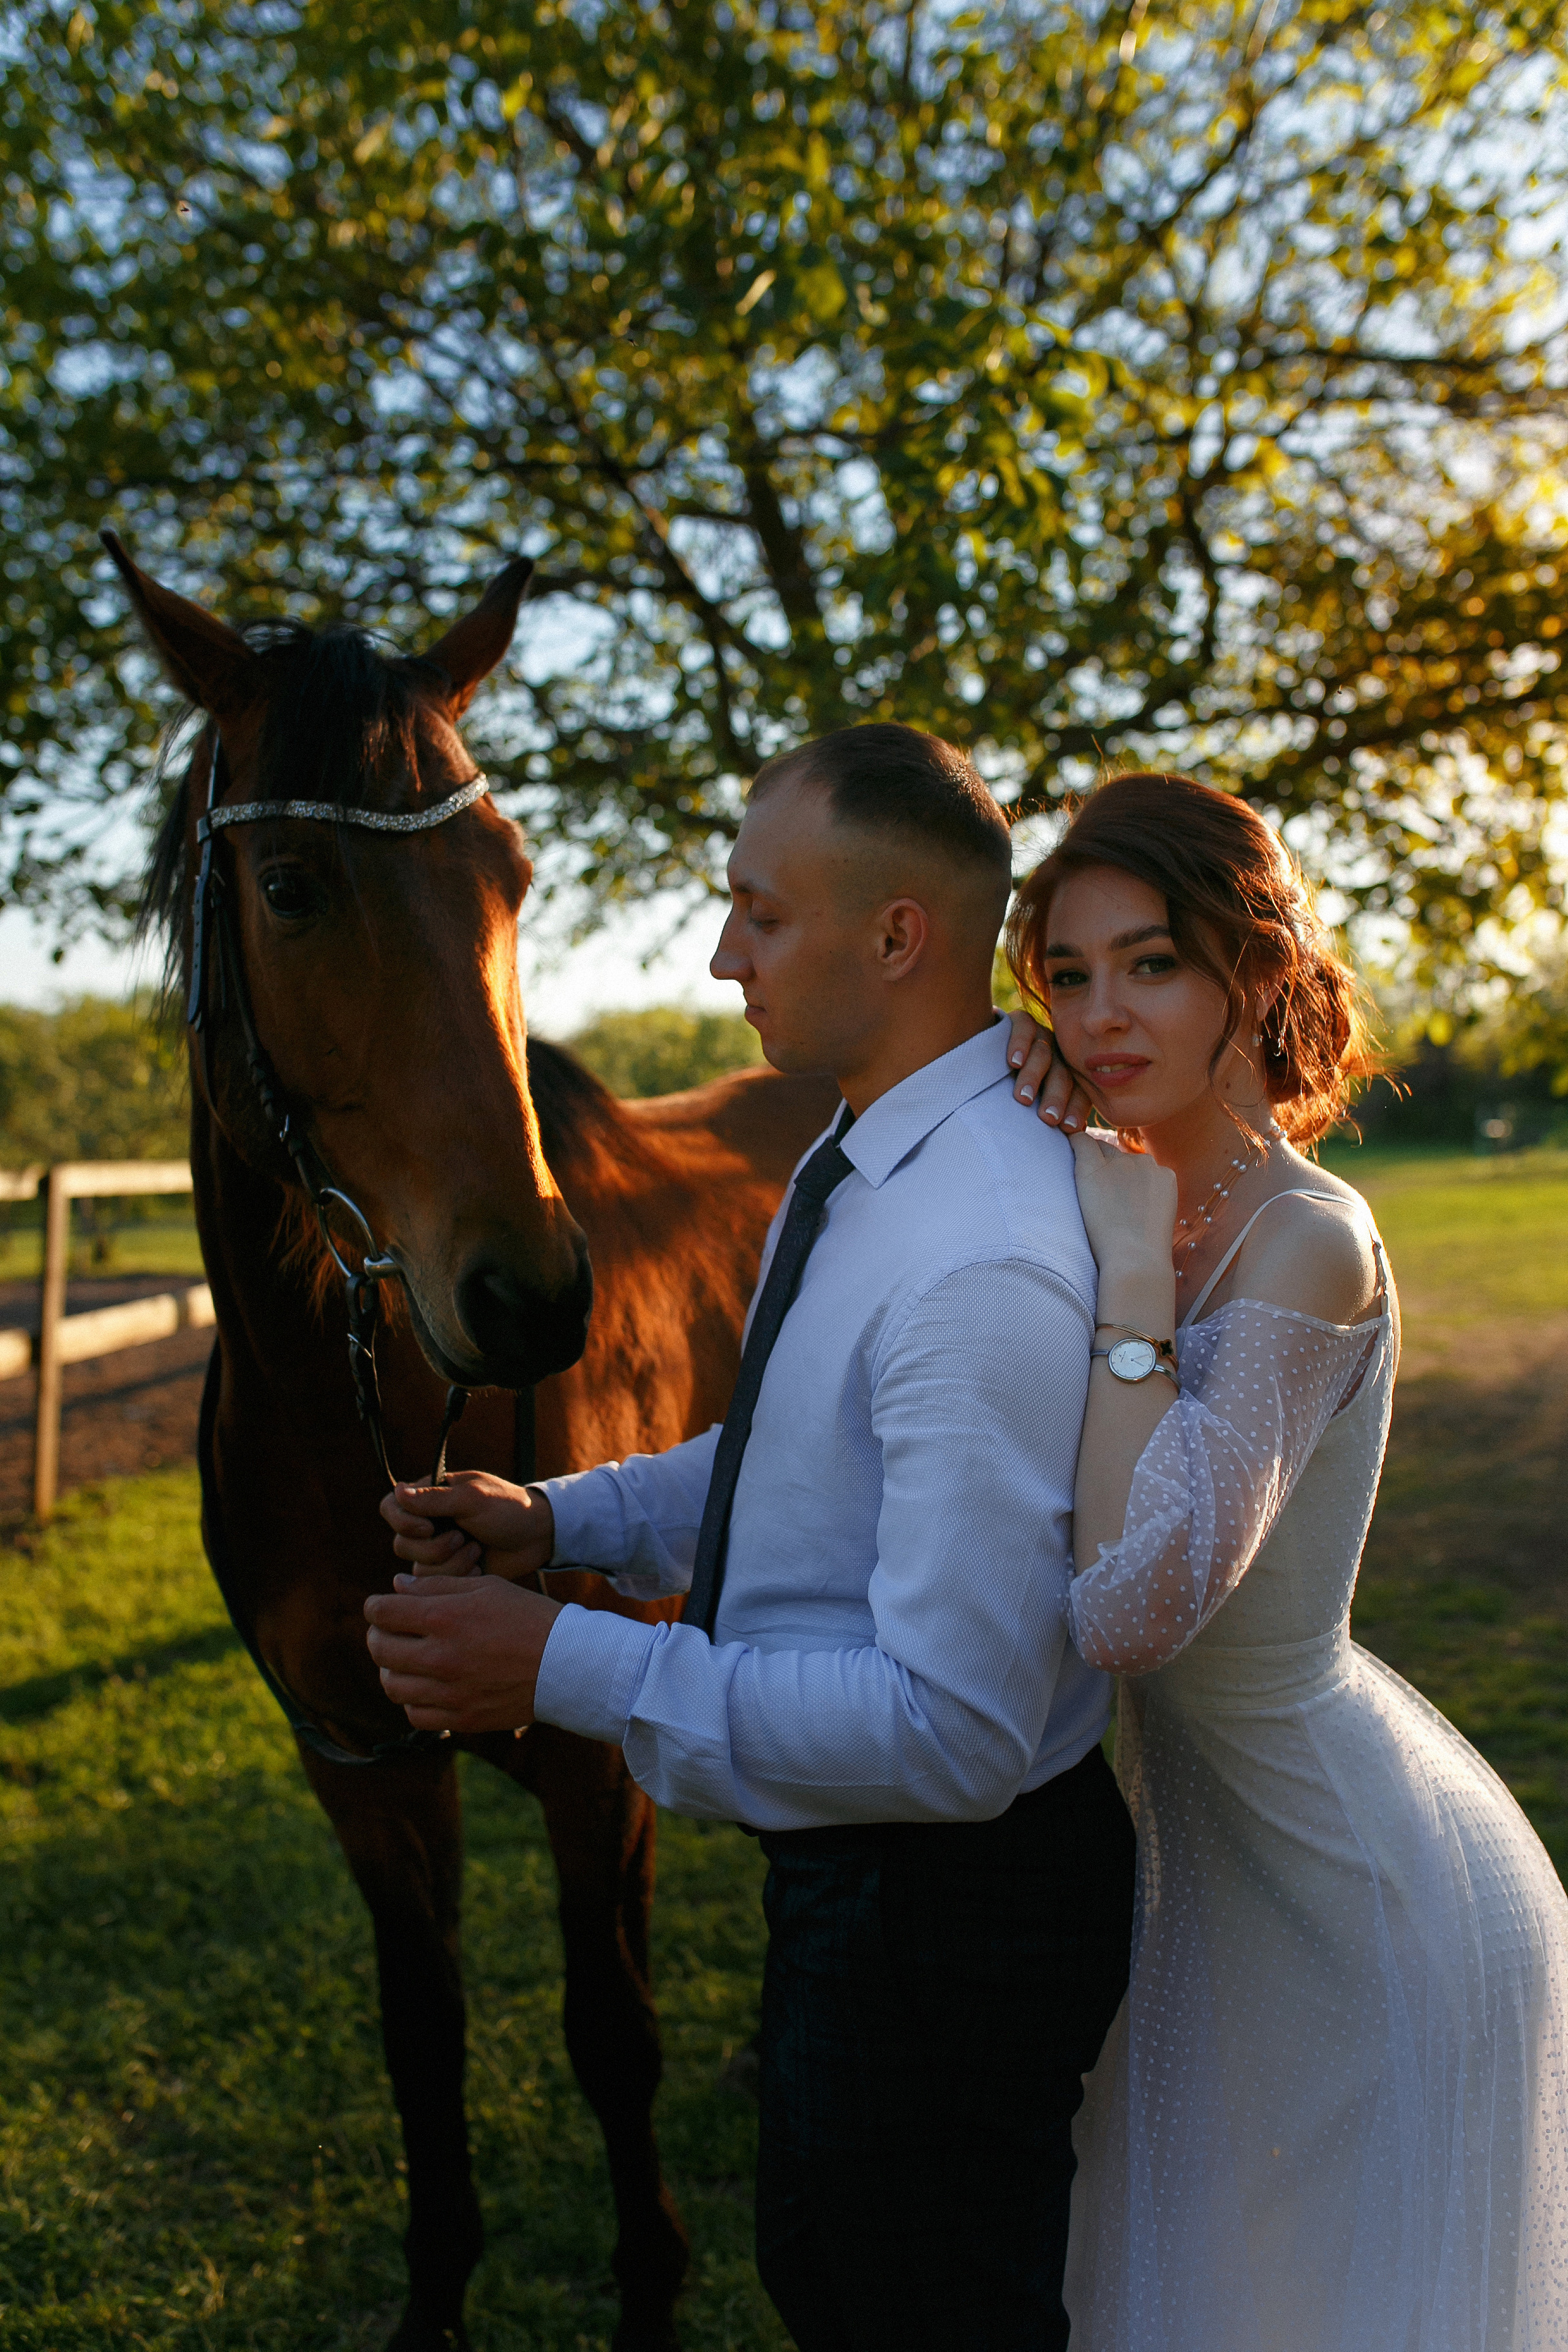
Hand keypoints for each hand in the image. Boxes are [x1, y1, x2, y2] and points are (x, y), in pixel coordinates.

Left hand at [364, 1573, 562, 1731]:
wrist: (567, 1662)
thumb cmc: (528, 1617)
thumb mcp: (486, 1587)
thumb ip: (437, 1586)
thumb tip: (396, 1587)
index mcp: (444, 1618)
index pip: (382, 1613)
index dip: (375, 1606)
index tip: (381, 1607)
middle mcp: (440, 1657)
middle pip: (380, 1650)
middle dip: (378, 1636)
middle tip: (389, 1631)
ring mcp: (449, 1692)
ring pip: (392, 1685)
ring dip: (392, 1669)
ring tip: (406, 1660)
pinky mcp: (461, 1718)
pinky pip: (415, 1714)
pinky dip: (413, 1700)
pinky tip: (426, 1686)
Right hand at [378, 1469, 555, 1582]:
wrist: (536, 1537)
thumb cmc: (507, 1508)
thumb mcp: (473, 1498)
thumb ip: (434, 1498)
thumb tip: (398, 1491)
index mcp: (430, 1496)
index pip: (390, 1506)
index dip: (403, 1522)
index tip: (430, 1526)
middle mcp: (427, 1523)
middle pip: (401, 1544)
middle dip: (434, 1547)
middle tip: (463, 1537)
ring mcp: (436, 1549)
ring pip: (417, 1569)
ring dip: (450, 1562)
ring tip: (475, 1549)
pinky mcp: (448, 1571)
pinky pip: (435, 1585)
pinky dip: (458, 1575)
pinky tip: (477, 1566)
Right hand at [1005, 1010, 1094, 1132]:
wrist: (985, 1053)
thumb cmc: (1009, 1091)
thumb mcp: (1032, 1105)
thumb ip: (1046, 1117)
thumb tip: (1067, 1140)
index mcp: (1067, 1076)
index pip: (1078, 1093)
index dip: (1074, 1109)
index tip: (1067, 1128)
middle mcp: (1057, 1055)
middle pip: (1062, 1075)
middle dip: (1056, 1097)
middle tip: (1047, 1118)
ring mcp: (1040, 1037)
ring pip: (1043, 1055)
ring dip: (1033, 1077)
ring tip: (1022, 1098)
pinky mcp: (1020, 1021)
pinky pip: (1024, 1028)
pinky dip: (1019, 1045)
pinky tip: (1013, 1062)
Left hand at [1069, 1130, 1177, 1330]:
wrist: (1135, 1259)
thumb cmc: (1142, 1254)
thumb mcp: (1154, 1221)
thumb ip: (1145, 1202)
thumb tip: (1127, 1199)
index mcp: (1164, 1177)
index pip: (1137, 1165)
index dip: (1121, 1176)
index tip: (1109, 1192)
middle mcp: (1145, 1163)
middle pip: (1118, 1155)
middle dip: (1105, 1167)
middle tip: (1092, 1191)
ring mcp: (1121, 1163)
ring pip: (1100, 1148)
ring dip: (1090, 1160)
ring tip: (1079, 1183)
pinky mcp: (1095, 1167)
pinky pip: (1081, 1142)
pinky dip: (1071, 1143)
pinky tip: (1062, 1147)